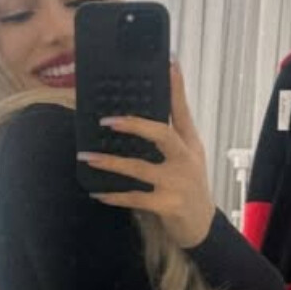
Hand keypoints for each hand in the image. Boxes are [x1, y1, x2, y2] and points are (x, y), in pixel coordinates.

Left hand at [78, 60, 215, 248]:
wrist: (202, 226)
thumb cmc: (190, 188)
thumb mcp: (188, 158)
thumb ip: (173, 136)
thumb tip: (146, 116)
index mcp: (189, 145)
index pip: (182, 112)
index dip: (176, 88)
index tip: (170, 63)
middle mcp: (185, 160)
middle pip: (163, 134)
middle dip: (135, 125)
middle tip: (108, 120)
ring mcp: (177, 183)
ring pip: (140, 168)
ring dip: (111, 163)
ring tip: (88, 157)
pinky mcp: (167, 205)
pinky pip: (135, 197)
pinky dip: (115, 195)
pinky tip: (98, 193)